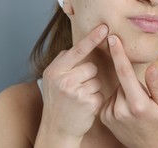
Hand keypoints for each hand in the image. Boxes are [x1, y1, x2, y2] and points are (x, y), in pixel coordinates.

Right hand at [39, 25, 107, 141]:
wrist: (56, 130)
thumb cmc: (57, 102)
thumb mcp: (52, 80)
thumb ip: (64, 64)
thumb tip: (79, 47)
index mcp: (54, 71)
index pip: (77, 50)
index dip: (91, 38)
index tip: (104, 27)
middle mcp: (63, 80)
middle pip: (90, 66)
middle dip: (88, 75)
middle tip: (76, 88)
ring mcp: (75, 92)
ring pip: (96, 79)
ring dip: (92, 87)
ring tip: (79, 98)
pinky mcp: (87, 103)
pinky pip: (100, 92)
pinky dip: (95, 99)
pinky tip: (84, 106)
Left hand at [100, 35, 157, 147]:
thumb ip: (157, 85)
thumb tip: (150, 66)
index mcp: (137, 104)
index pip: (125, 72)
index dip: (118, 53)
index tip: (112, 38)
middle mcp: (120, 109)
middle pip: (123, 80)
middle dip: (132, 83)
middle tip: (144, 99)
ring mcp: (109, 114)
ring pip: (117, 89)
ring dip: (125, 92)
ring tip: (136, 108)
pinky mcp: (103, 116)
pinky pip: (110, 97)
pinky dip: (118, 99)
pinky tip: (127, 111)